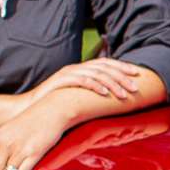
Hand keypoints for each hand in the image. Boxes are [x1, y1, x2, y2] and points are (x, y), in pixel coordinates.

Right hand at [29, 58, 150, 104]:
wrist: (31, 106)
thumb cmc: (56, 102)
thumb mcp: (77, 94)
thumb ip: (91, 90)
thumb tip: (112, 95)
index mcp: (82, 68)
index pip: (106, 63)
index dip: (122, 67)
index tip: (138, 74)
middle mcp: (77, 67)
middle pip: (104, 67)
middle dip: (122, 76)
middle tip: (135, 87)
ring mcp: (68, 73)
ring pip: (96, 74)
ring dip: (113, 84)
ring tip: (124, 94)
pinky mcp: (61, 81)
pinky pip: (82, 81)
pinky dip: (95, 87)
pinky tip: (105, 94)